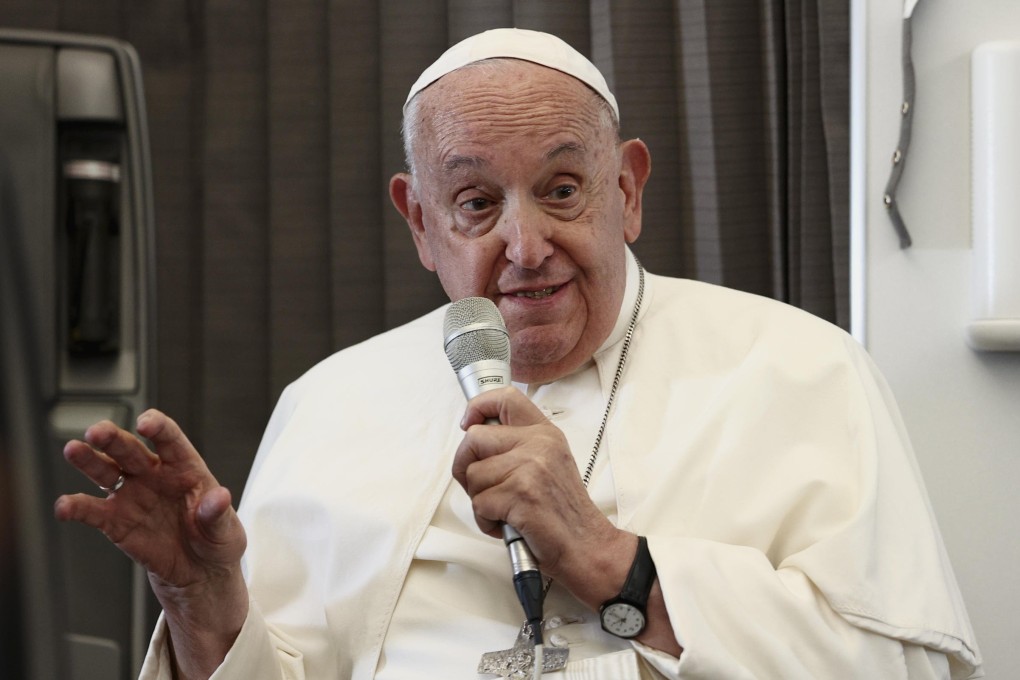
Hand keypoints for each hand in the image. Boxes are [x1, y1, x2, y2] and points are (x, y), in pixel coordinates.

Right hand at [54, 409, 247, 678]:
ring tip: (73, 450)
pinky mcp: (116, 521)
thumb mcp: (226, 529)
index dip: (157, 427)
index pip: (170, 439)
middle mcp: (153, 475)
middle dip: (113, 438)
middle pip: (130, 449)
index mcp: (185, 467)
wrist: (199, 572)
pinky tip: (64, 506)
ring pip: (106, 470)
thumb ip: (218, 513)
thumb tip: (219, 497)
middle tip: (97, 432)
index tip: (144, 423)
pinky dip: (76, 507)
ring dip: (89, 460)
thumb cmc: (216, 541)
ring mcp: (132, 495)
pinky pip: (93, 511)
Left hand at [453, 388, 682, 656]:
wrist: (587, 545)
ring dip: (480, 499)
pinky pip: (479, 503)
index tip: (467, 423)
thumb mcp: (549, 462)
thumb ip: (519, 445)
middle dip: (466, 467)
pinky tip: (507, 524)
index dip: (478, 406)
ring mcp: (530, 468)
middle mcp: (538, 444)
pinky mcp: (521, 495)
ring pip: (472, 475)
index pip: (505, 398)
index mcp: (544, 433)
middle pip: (473, 439)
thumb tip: (475, 438)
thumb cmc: (562, 510)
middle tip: (483, 487)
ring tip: (504, 510)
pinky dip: (486, 520)